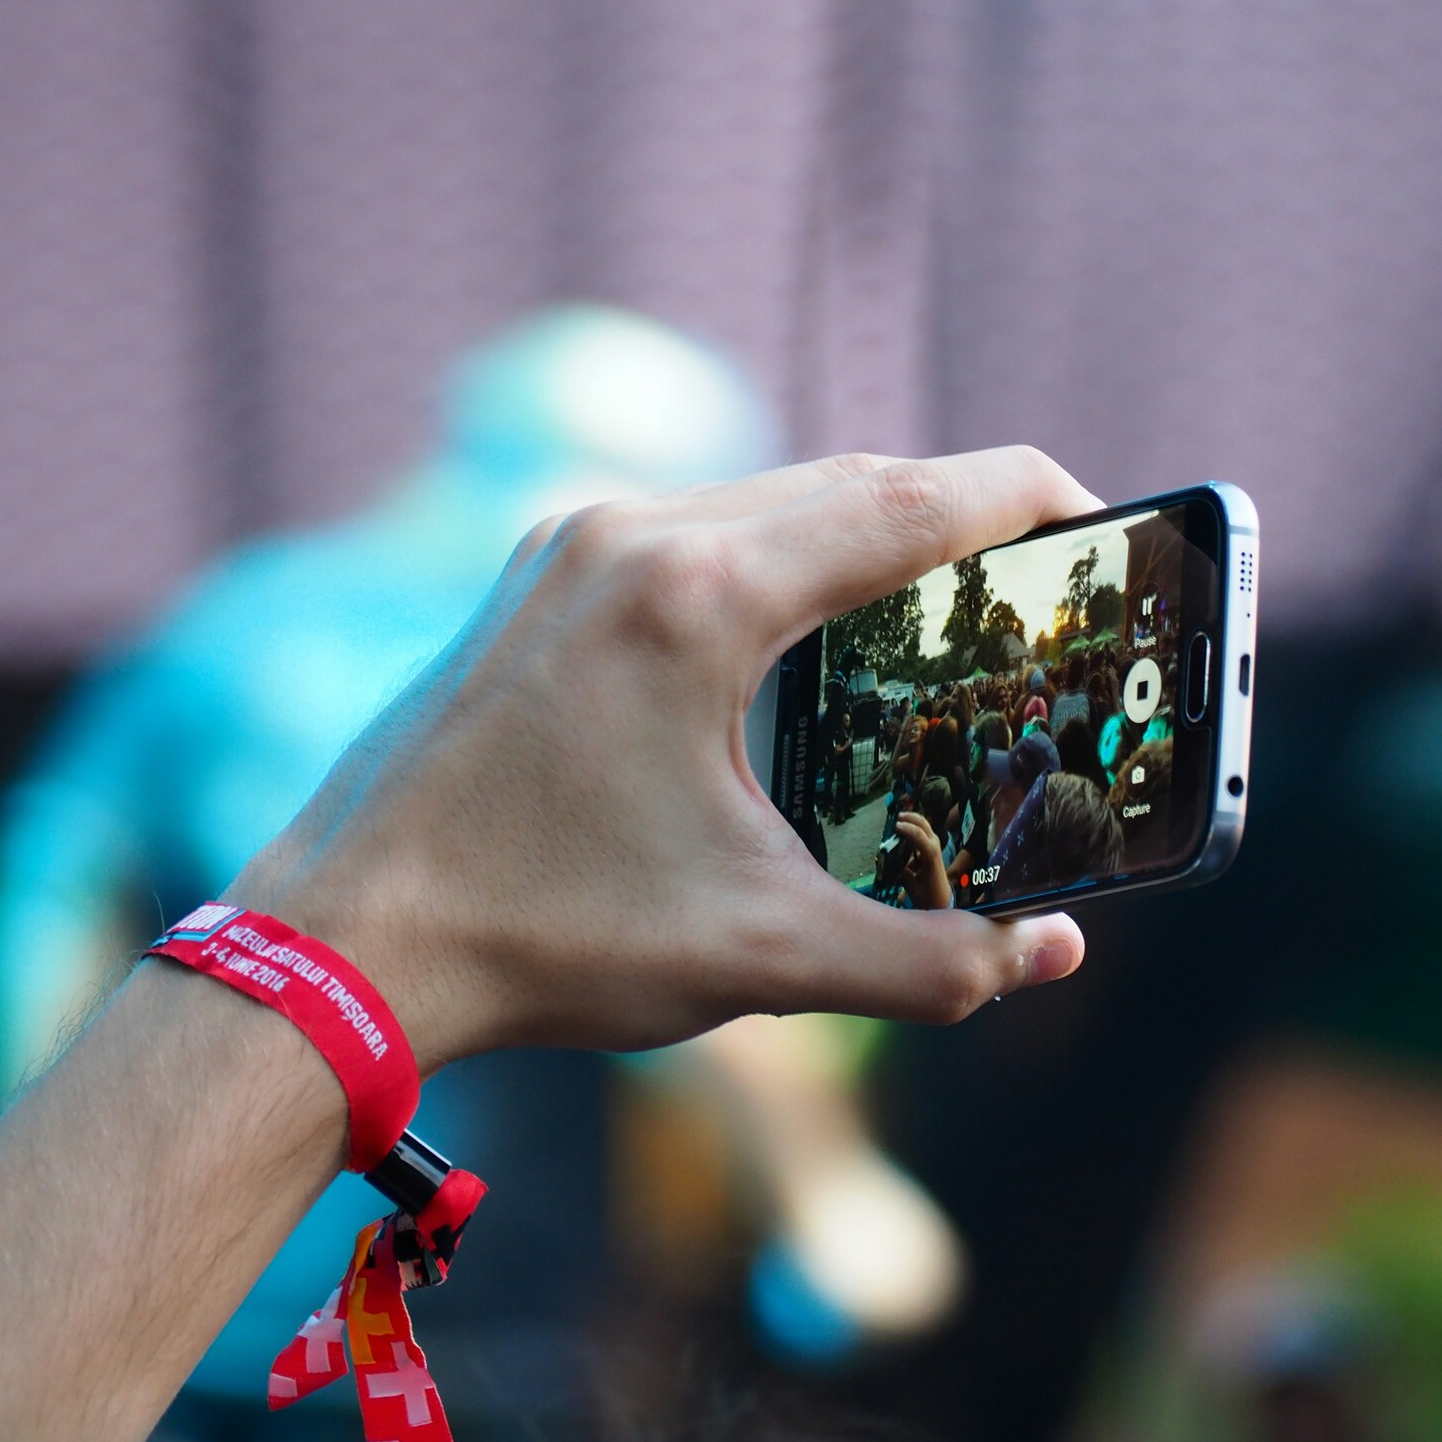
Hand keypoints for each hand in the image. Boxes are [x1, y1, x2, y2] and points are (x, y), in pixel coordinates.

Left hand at [228, 449, 1096, 1067]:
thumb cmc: (542, 938)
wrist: (342, 944)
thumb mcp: (760, 956)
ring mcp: (572, 544)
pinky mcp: (538, 577)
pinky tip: (805, 632)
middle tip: (1036, 578)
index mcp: (697, 597)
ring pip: (767, 496)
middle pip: (846, 482)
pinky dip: (780, 554)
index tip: (1100, 516)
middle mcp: (631, 536)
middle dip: (957, 518)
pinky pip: (697, 527)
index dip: (1024, 499)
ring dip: (863, 531)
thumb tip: (1054, 955)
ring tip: (938, 602)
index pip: (909, 501)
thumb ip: (930, 959)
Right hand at [893, 811, 953, 911]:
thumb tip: (888, 863)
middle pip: (924, 825)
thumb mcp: (912, 887)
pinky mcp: (931, 848)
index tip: (896, 827)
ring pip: (924, 826)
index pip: (920, 837)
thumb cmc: (928, 896)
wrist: (941, 900)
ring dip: (912, 820)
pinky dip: (913, 828)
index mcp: (931, 857)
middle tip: (897, 817)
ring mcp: (934, 846)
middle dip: (911, 818)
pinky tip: (903, 830)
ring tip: (899, 820)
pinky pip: (922, 833)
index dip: (908, 829)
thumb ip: (902, 874)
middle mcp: (934, 848)